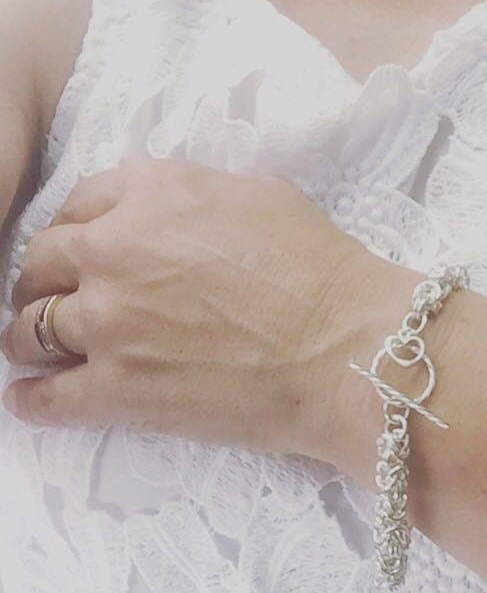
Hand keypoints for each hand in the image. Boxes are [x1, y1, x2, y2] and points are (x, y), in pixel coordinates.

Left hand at [0, 158, 407, 459]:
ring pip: (26, 329)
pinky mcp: (119, 391)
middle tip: (62, 298)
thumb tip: (171, 212)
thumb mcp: (262, 195)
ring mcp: (110, 322)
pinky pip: (42, 399)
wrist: (348, 346)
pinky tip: (36, 396)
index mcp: (153, 193)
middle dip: (47, 280)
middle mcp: (116, 250)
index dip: (77, 228)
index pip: (78, 204)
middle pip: (41, 263)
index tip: (82, 250)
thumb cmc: (320, 267)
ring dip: (33, 336)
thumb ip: (196, 193)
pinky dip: (33, 398)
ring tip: (47, 349)